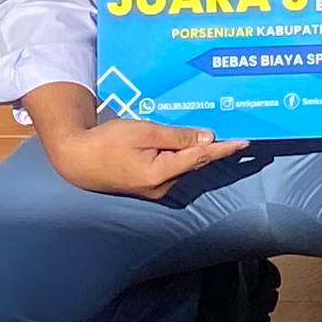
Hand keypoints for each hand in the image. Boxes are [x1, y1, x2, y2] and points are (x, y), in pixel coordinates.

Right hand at [43, 113, 243, 199]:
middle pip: (194, 163)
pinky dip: (180, 156)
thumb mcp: (144, 132)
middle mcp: (161, 186)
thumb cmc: (107, 141)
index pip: (200, 157)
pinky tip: (186, 144)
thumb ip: (178, 136)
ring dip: (196, 152)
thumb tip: (208, 137)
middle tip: (235, 134)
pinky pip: (171, 168)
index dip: (224, 149)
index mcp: (161, 174)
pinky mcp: (147, 185)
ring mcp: (153, 189)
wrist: (76, 159)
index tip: (245, 143)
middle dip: (212, 149)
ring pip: (183, 166)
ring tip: (213, 136)